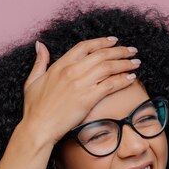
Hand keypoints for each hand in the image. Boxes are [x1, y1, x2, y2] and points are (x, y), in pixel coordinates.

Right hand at [21, 36, 139, 145]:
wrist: (38, 128)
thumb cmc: (34, 108)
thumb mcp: (32, 80)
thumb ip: (40, 61)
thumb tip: (40, 45)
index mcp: (60, 65)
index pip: (85, 47)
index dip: (101, 42)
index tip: (113, 40)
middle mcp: (72, 71)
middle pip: (101, 55)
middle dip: (120, 51)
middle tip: (132, 50)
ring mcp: (81, 84)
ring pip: (108, 67)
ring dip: (125, 63)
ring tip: (136, 62)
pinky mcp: (88, 99)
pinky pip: (110, 85)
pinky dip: (123, 79)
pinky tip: (132, 77)